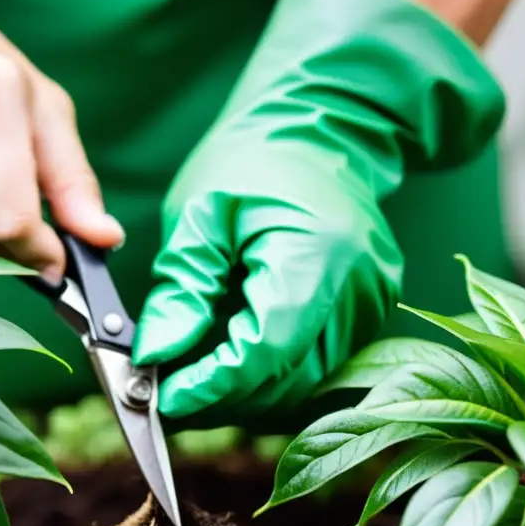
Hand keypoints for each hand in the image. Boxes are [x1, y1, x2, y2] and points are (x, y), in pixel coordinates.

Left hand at [132, 0, 505, 426]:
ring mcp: (369, 307)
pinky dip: (265, 375)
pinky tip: (227, 358)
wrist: (320, 128)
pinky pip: (311, 368)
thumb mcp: (200, 216)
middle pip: (283, 380)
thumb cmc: (255, 160)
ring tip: (188, 373)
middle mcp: (357, 291)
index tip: (160, 394)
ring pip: (298, 386)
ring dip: (240, 392)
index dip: (209, 384)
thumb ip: (182, 290)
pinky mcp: (365, 316)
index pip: (263, 350)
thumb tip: (155, 356)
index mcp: (316, 254)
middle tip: (162, 389)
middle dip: (217, 397)